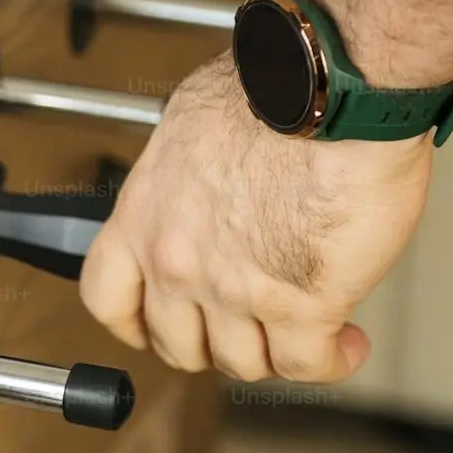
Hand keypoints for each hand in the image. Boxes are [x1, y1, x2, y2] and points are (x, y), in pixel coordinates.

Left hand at [80, 53, 430, 382]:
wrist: (330, 90)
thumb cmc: (273, 86)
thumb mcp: (191, 125)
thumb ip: (185, 177)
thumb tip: (202, 185)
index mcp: (143, 216)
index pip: (106, 297)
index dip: (134, 323)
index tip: (154, 327)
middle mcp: (177, 261)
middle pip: (177, 344)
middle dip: (214, 343)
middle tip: (248, 326)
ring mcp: (235, 290)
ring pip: (243, 363)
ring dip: (275, 354)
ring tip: (308, 331)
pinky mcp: (301, 307)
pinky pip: (306, 365)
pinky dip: (331, 362)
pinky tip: (346, 343)